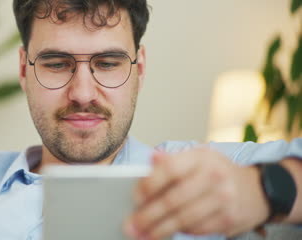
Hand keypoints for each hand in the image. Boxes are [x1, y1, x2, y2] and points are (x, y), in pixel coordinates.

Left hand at [123, 148, 269, 239]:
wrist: (256, 189)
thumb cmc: (216, 172)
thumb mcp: (197, 158)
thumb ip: (172, 160)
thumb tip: (151, 158)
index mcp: (201, 157)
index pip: (170, 169)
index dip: (150, 184)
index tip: (135, 197)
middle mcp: (214, 176)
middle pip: (174, 199)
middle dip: (149, 215)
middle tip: (131, 225)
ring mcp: (224, 198)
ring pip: (184, 218)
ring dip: (160, 230)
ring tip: (143, 235)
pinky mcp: (229, 218)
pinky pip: (197, 229)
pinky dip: (179, 232)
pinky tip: (165, 232)